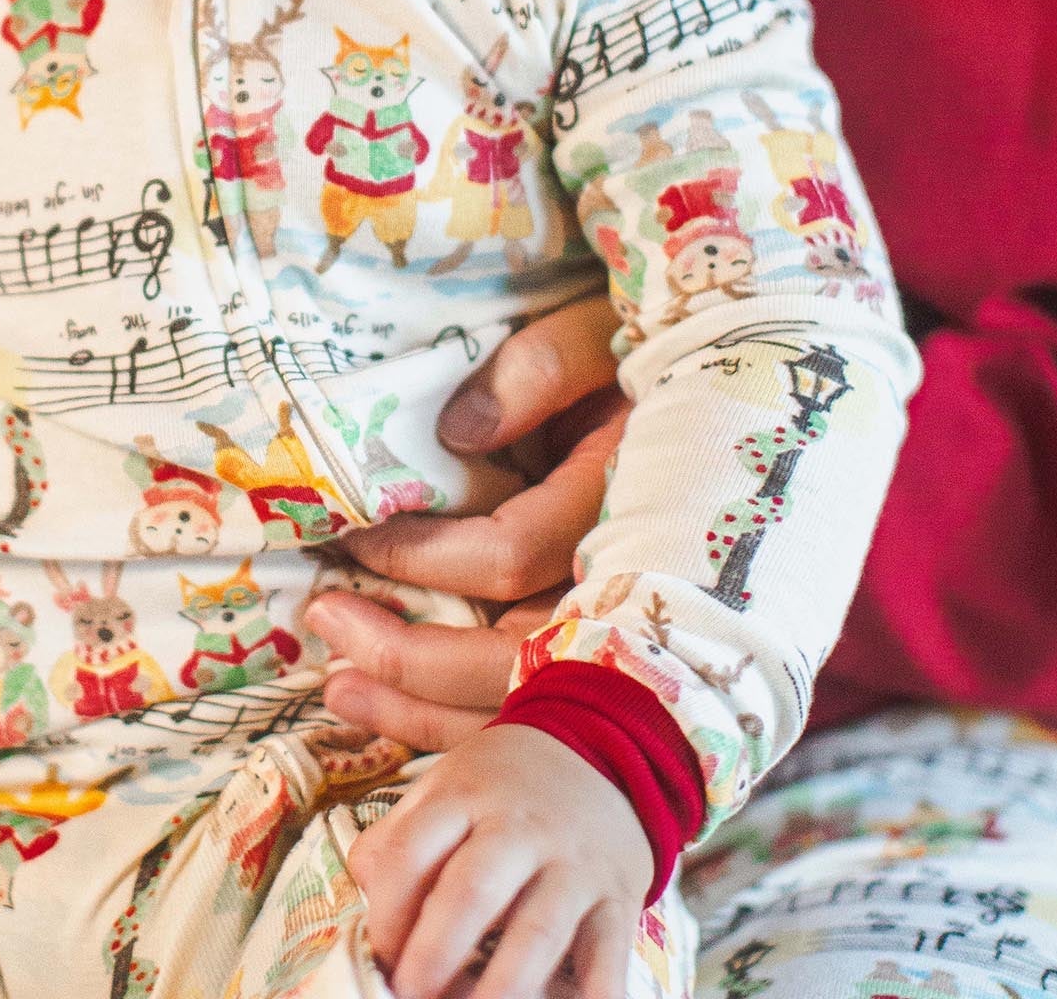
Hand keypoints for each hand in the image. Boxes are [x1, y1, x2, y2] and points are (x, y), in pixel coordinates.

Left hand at [309, 294, 626, 745]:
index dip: (423, 554)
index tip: (351, 536)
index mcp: (633, 498)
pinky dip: (469, 722)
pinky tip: (402, 715)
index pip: (513, 553)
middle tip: (323, 618)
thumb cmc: (644, 355)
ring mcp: (637, 630)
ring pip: (528, 700)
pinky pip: (544, 708)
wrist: (733, 392)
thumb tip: (455, 434)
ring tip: (340, 686)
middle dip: (409, 654)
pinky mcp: (622, 653)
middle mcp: (638, 581)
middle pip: (518, 655)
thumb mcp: (595, 333)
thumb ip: (537, 371)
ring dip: (425, 707)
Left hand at [351, 724, 647, 998]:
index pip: (413, 851)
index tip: (381, 950)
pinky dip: (596, 997)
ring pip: (538, 932)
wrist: (601, 752)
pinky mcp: (617, 902)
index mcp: (464, 796)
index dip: (388, 910)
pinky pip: (610, 957)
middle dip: (435, 953)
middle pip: (472, 891)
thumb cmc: (501, 786)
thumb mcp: (444, 785)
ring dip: (502, 987)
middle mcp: (519, 829)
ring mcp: (572, 867)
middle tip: (411, 994)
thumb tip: (363, 889)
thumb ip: (398, 834)